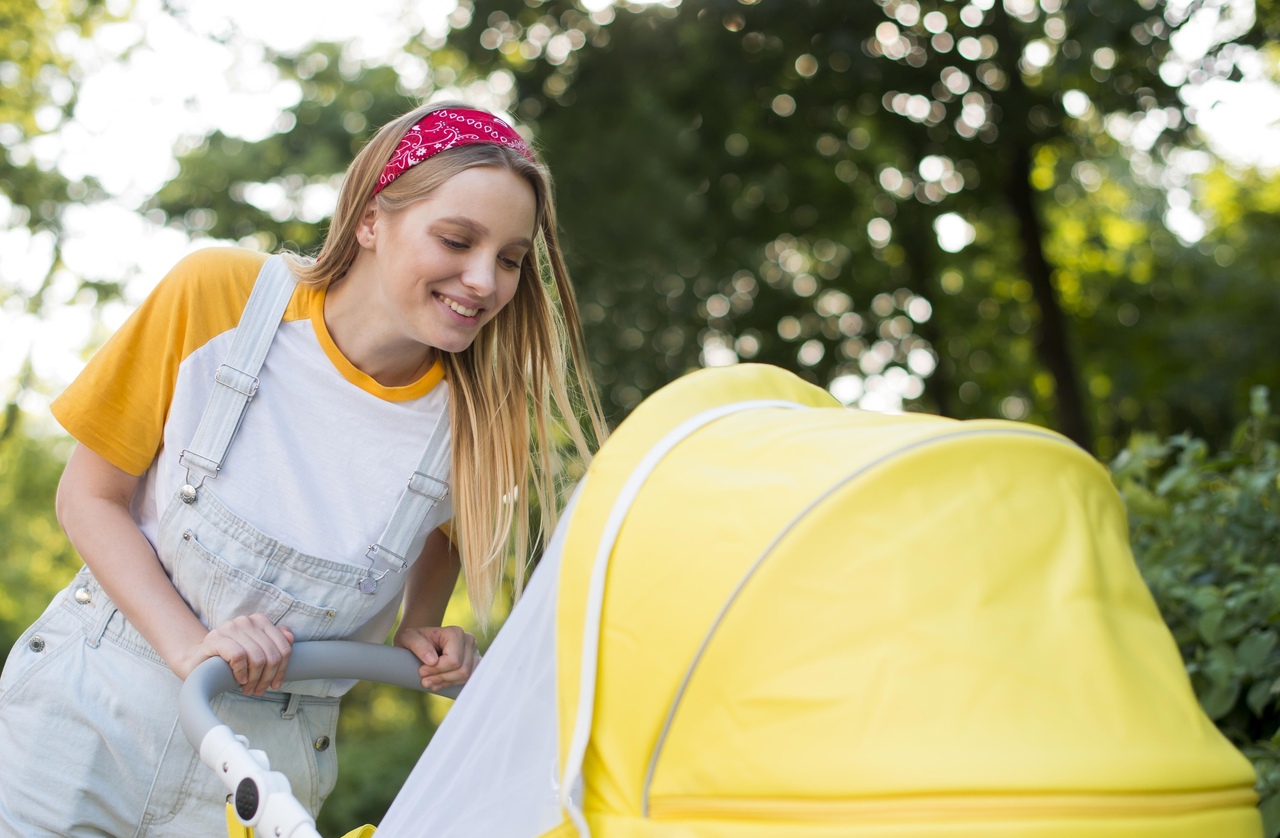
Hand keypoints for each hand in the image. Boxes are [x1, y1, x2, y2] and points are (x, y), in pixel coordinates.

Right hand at [178, 614, 294, 695]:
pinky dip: (241, 672)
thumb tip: (290, 637)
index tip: (275, 684)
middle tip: (259, 690)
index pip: (283, 647)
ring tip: (249, 689)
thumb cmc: (230, 659)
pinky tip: (239, 680)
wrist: (197, 662)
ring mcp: (230, 627)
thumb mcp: (254, 650)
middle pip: (272, 655)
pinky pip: (238, 657)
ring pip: (257, 658)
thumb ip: (274, 641)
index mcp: (259, 621)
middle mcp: (246, 621)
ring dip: (255, 680)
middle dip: (268, 678)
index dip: (282, 669)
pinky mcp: (215, 639)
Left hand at [394, 626, 478, 690]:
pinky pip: (468, 679)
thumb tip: (432, 660)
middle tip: (424, 680)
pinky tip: (439, 683)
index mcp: (456, 633)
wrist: (422, 639)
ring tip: (430, 682)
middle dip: (441, 678)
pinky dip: (452, 683)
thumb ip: (418, 645)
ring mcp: (473, 652)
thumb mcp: (409, 637)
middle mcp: (468, 641)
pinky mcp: (473, 663)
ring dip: (446, 682)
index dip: (437, 669)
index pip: (454, 660)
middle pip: (462, 670)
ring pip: (466, 676)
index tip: (421, 671)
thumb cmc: (416, 638)